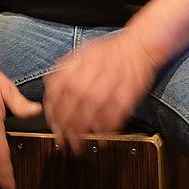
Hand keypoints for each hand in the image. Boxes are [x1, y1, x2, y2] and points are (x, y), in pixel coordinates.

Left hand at [43, 29, 156, 152]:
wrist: (139, 45)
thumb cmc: (111, 51)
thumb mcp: (85, 50)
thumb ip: (67, 66)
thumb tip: (49, 83)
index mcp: (83, 58)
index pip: (61, 82)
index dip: (53, 105)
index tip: (51, 120)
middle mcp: (96, 67)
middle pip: (75, 97)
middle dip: (66, 121)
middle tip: (62, 138)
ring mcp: (113, 79)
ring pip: (93, 106)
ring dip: (83, 128)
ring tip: (78, 143)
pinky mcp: (129, 91)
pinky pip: (116, 112)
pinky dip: (107, 128)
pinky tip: (101, 138)